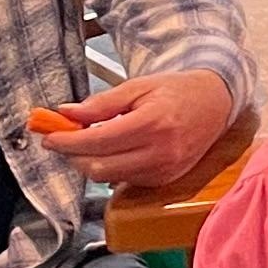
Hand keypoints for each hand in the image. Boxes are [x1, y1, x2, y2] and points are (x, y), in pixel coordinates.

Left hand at [35, 69, 238, 192]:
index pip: (96, 141)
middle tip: (62, 140)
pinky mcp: (166, 181)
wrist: (217, 103)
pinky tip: (110, 153)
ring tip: (85, 144)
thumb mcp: (139, 86)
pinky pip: (126, 181)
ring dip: (89, 163)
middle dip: (72, 155)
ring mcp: (165, 170)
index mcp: (152, 123)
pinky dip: (111, 169)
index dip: (66, 141)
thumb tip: (67, 114)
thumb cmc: (178, 90)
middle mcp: (160, 151)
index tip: (50, 135)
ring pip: (109, 178)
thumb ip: (101, 103)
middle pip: (98, 167)